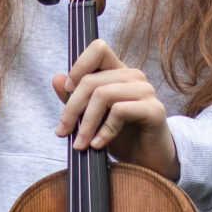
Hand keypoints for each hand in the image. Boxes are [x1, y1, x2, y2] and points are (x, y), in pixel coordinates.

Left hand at [52, 38, 177, 177]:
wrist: (147, 162)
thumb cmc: (121, 137)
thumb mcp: (92, 117)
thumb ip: (75, 98)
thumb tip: (57, 78)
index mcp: (119, 72)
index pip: (99, 49)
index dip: (79, 66)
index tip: (67, 91)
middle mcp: (134, 76)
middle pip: (91, 80)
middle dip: (72, 109)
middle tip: (63, 132)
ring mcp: (145, 91)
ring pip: (103, 95)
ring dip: (86, 123)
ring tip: (80, 144)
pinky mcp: (154, 109)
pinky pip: (120, 111)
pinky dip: (104, 131)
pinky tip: (98, 145)